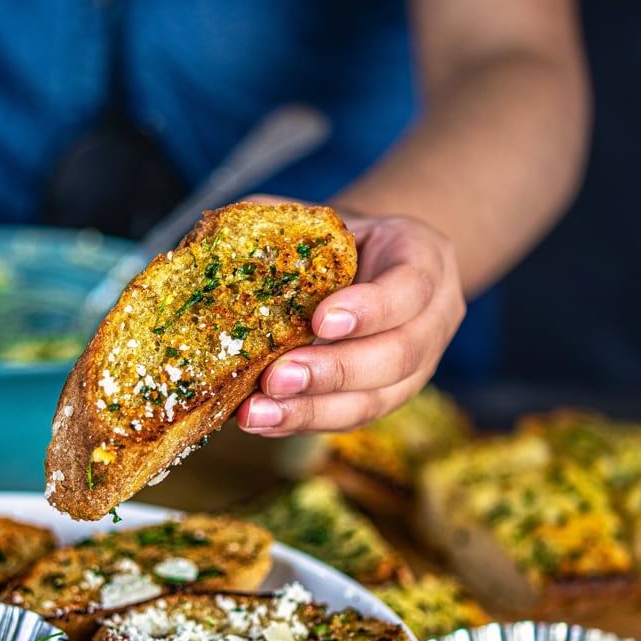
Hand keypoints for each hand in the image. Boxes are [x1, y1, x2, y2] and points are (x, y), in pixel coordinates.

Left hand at [237, 212, 465, 435]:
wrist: (369, 266)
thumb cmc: (337, 240)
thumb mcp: (318, 219)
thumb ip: (278, 225)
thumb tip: (208, 248)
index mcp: (424, 260)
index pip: (409, 288)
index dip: (368, 309)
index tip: (319, 320)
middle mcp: (432, 320)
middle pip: (398, 356)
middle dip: (333, 371)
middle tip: (277, 377)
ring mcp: (416, 368)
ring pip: (376, 400)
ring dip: (313, 410)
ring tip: (257, 413)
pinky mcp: (386, 399)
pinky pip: (350, 418)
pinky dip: (303, 421)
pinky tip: (263, 420)